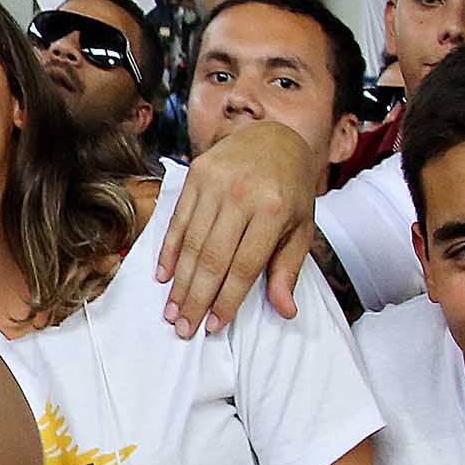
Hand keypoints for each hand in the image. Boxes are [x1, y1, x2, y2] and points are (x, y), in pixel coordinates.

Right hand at [157, 120, 314, 334]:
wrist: (273, 136)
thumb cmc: (290, 188)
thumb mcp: (300, 227)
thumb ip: (288, 269)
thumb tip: (285, 310)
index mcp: (274, 209)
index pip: (244, 266)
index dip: (227, 299)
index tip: (214, 325)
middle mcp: (242, 194)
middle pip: (213, 258)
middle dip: (196, 298)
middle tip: (184, 328)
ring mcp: (216, 182)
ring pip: (191, 243)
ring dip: (179, 282)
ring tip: (172, 311)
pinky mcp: (196, 175)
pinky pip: (178, 221)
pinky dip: (169, 252)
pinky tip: (164, 277)